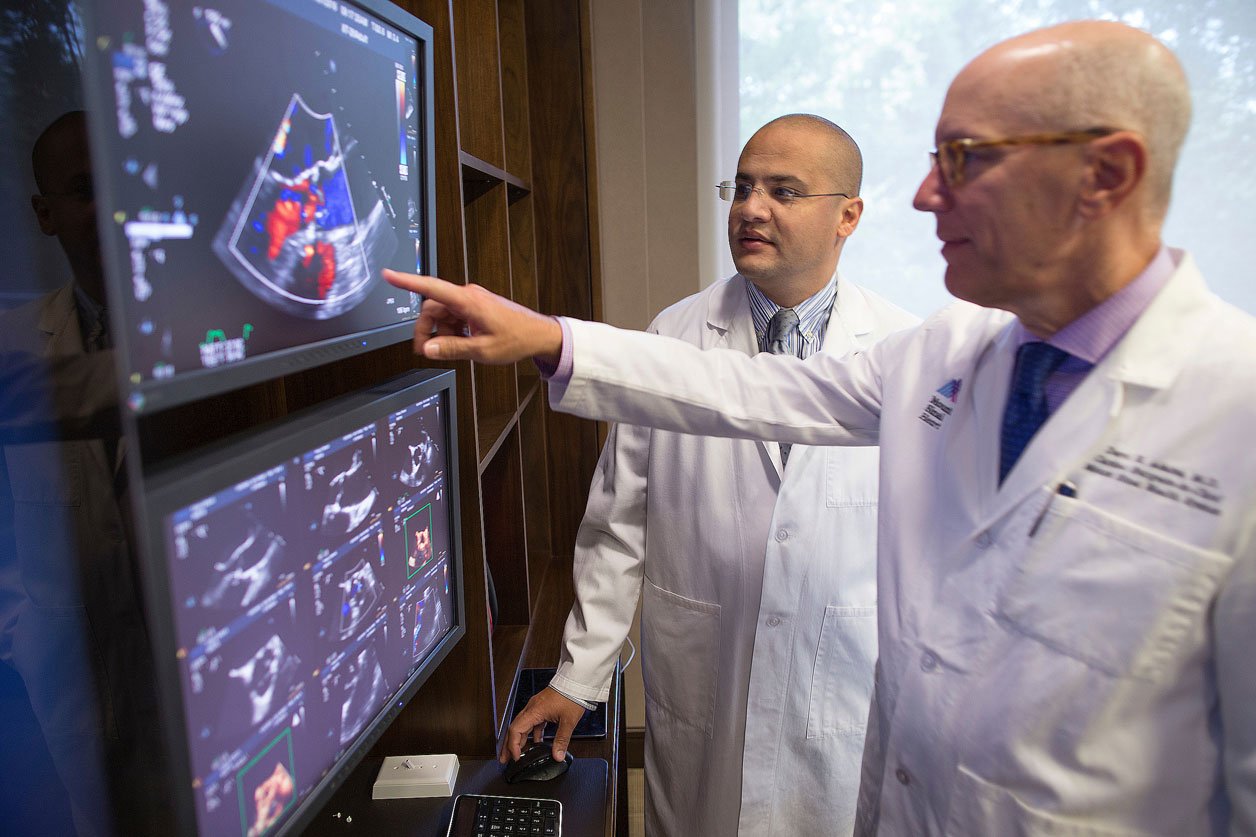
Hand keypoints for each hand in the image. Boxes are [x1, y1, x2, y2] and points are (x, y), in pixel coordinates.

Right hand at [382, 271, 562, 365]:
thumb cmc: (517, 338)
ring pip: (443, 314)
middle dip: (427, 329)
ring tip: (458, 348)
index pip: (431, 287)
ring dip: (443, 332)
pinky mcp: (475, 306)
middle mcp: (468, 295)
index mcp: (468, 301)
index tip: (389, 275)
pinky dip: (453, 330)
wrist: (538, 334)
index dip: (407, 281)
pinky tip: (465, 342)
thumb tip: (427, 349)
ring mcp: (472, 300)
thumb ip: (451, 349)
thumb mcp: (482, 350)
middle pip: (432, 308)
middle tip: (427, 350)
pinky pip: (454, 317)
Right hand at [498, 686, 586, 763]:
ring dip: (518, 740)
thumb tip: (557, 755)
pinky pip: (532, 723)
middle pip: (514, 728)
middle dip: (508, 745)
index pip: (516, 729)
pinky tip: (536, 742)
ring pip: (522, 726)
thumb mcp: (568, 721)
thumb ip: (562, 740)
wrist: (576, 681)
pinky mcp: (541, 707)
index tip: (516, 758)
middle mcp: (531, 708)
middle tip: (504, 759)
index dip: (513, 745)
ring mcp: (535, 707)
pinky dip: (531, 734)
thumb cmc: (571, 695)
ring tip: (517, 753)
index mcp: (534, 711)